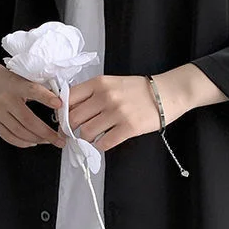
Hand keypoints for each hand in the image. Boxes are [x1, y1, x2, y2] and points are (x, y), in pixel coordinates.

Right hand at [0, 62, 66, 148]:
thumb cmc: (9, 81)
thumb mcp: (23, 79)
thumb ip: (38, 89)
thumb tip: (60, 104)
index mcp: (16, 85)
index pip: (33, 91)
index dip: (47, 98)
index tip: (60, 104)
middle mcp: (5, 99)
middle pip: (28, 120)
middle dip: (46, 133)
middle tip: (60, 139)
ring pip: (19, 131)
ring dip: (37, 139)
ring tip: (49, 141)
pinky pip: (9, 137)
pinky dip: (23, 143)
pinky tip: (33, 142)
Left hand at [66, 74, 183, 151]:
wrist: (166, 94)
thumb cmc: (138, 89)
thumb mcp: (112, 83)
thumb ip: (92, 93)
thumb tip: (70, 109)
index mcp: (99, 83)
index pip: (69, 98)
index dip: (62, 111)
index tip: (64, 118)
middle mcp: (105, 96)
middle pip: (74, 118)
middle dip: (70, 128)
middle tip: (73, 133)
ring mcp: (117, 113)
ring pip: (87, 132)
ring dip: (86, 138)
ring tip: (91, 137)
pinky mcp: (128, 128)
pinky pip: (104, 142)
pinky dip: (100, 145)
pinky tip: (104, 141)